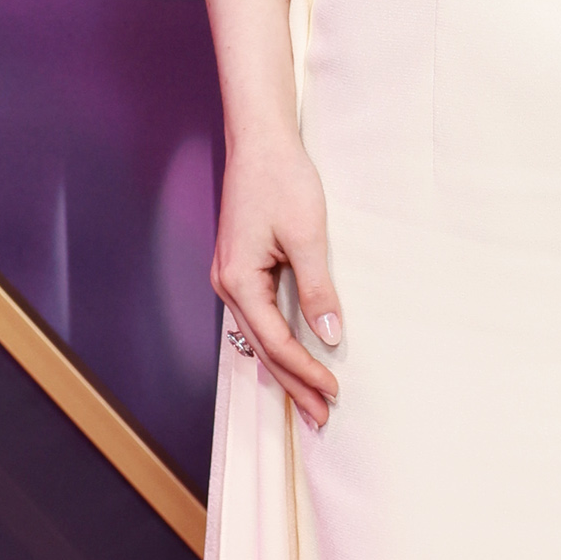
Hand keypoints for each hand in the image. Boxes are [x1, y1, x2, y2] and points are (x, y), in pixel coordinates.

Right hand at [214, 124, 342, 428]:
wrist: (260, 141)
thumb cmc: (282, 180)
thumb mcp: (307, 235)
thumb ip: (318, 288)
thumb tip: (331, 334)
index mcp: (238, 281)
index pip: (275, 342)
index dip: (305, 370)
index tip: (334, 391)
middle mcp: (226, 285)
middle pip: (262, 349)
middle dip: (293, 385)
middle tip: (322, 418)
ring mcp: (231, 278)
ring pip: (259, 337)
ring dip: (286, 368)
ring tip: (311, 398)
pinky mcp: (241, 269)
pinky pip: (259, 318)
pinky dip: (278, 343)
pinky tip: (293, 358)